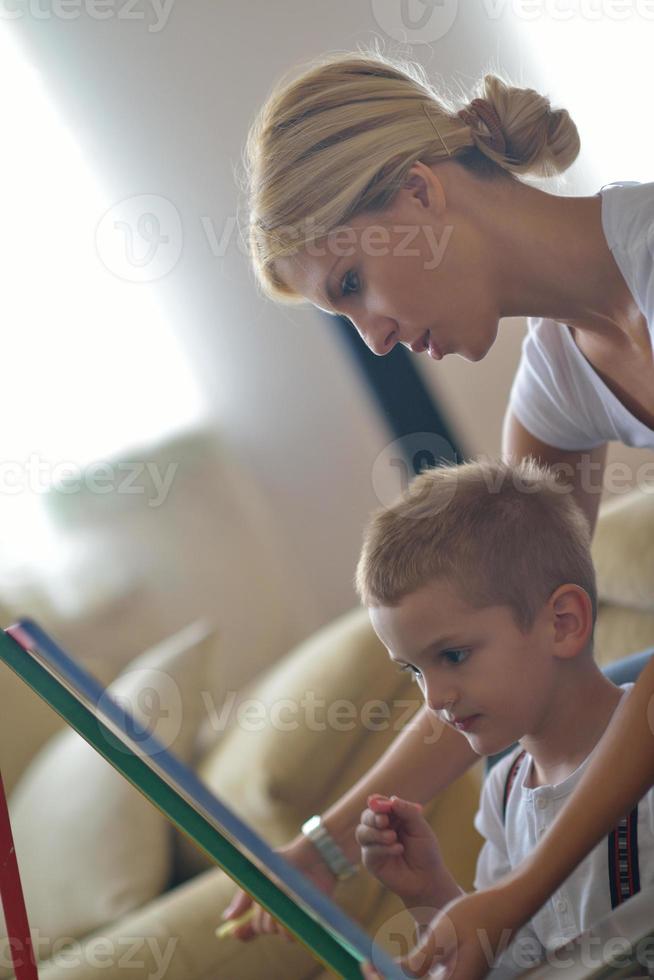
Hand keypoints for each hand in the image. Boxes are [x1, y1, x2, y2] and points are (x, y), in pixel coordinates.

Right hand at [219, 834, 336, 940]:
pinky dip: (292, 922)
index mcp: (265, 906)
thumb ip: (243, 898)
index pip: (251, 927)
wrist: (310, 856)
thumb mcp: (258, 874)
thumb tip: (227, 918)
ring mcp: (294, 919)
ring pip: (279, 932)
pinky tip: (293, 905)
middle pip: (263, 928)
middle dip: (262, 913)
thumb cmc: (283, 862)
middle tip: (266, 896)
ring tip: (283, 897)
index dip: (242, 931)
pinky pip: (297, 933)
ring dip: (277, 916)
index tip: (234, 930)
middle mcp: (279, 915)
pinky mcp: (310, 922)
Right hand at [355, 794, 446, 905]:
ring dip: (375, 833)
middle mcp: (380, 829)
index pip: (378, 804)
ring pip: (361, 832)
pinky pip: (369, 850)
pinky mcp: (371, 861)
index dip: (378, 802)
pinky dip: (382, 848)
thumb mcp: (421, 828)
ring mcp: (374, 845)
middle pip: (366, 816)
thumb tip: (392, 800)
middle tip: (384, 821)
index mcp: (392, 818)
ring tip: (392, 837)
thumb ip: (408, 812)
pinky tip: (398, 849)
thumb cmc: (426, 852)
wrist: (427, 879)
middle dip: (373, 817)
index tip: (384, 805)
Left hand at [360, 882, 524, 978]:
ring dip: (396, 978)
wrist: (504, 907)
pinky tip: (396, 964)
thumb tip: (395, 972)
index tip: (366, 965)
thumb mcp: (444, 933)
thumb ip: (420, 959)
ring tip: (376, 965)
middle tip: (367, 966)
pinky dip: (409, 976)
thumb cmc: (476, 916)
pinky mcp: (456, 975)